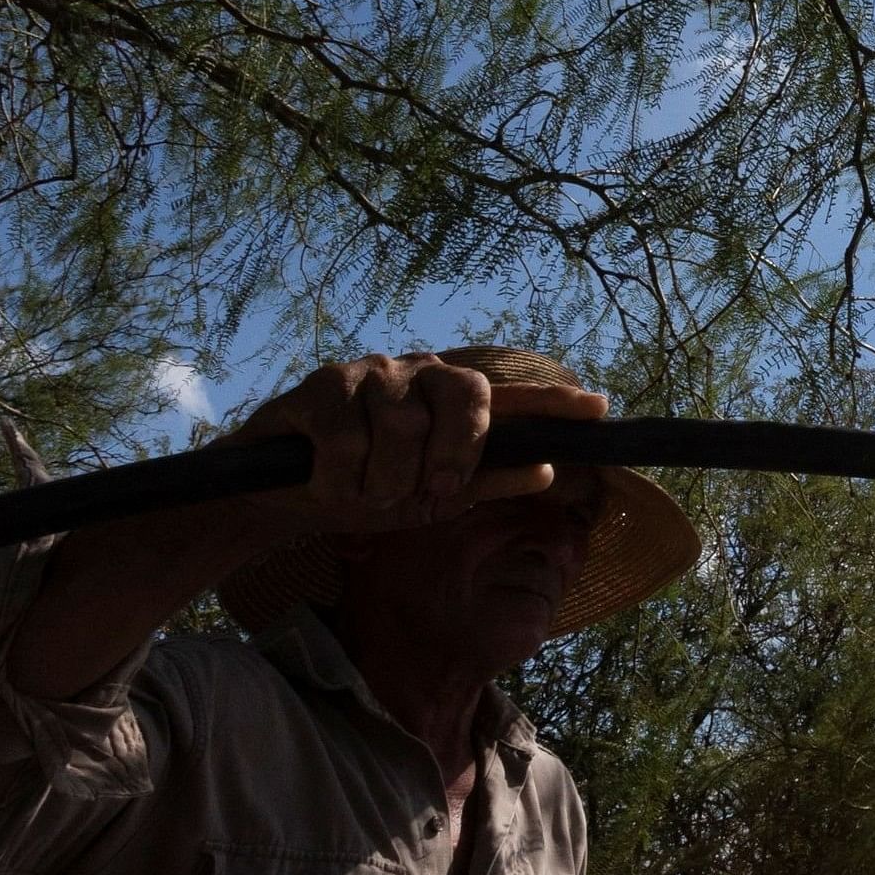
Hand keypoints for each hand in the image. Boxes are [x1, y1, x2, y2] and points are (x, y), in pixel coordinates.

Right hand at [232, 353, 609, 534]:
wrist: (275, 500)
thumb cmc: (359, 491)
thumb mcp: (426, 500)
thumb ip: (481, 482)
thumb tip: (545, 470)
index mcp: (447, 401)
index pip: (508, 396)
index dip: (552, 401)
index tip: (599, 409)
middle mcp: (415, 374)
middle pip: (465, 395)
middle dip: (454, 453)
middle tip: (430, 491)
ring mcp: (368, 373)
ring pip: (402, 426)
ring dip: (383, 481)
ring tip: (363, 494)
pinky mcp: (318, 385)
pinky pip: (347, 436)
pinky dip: (340, 476)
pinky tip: (326, 483)